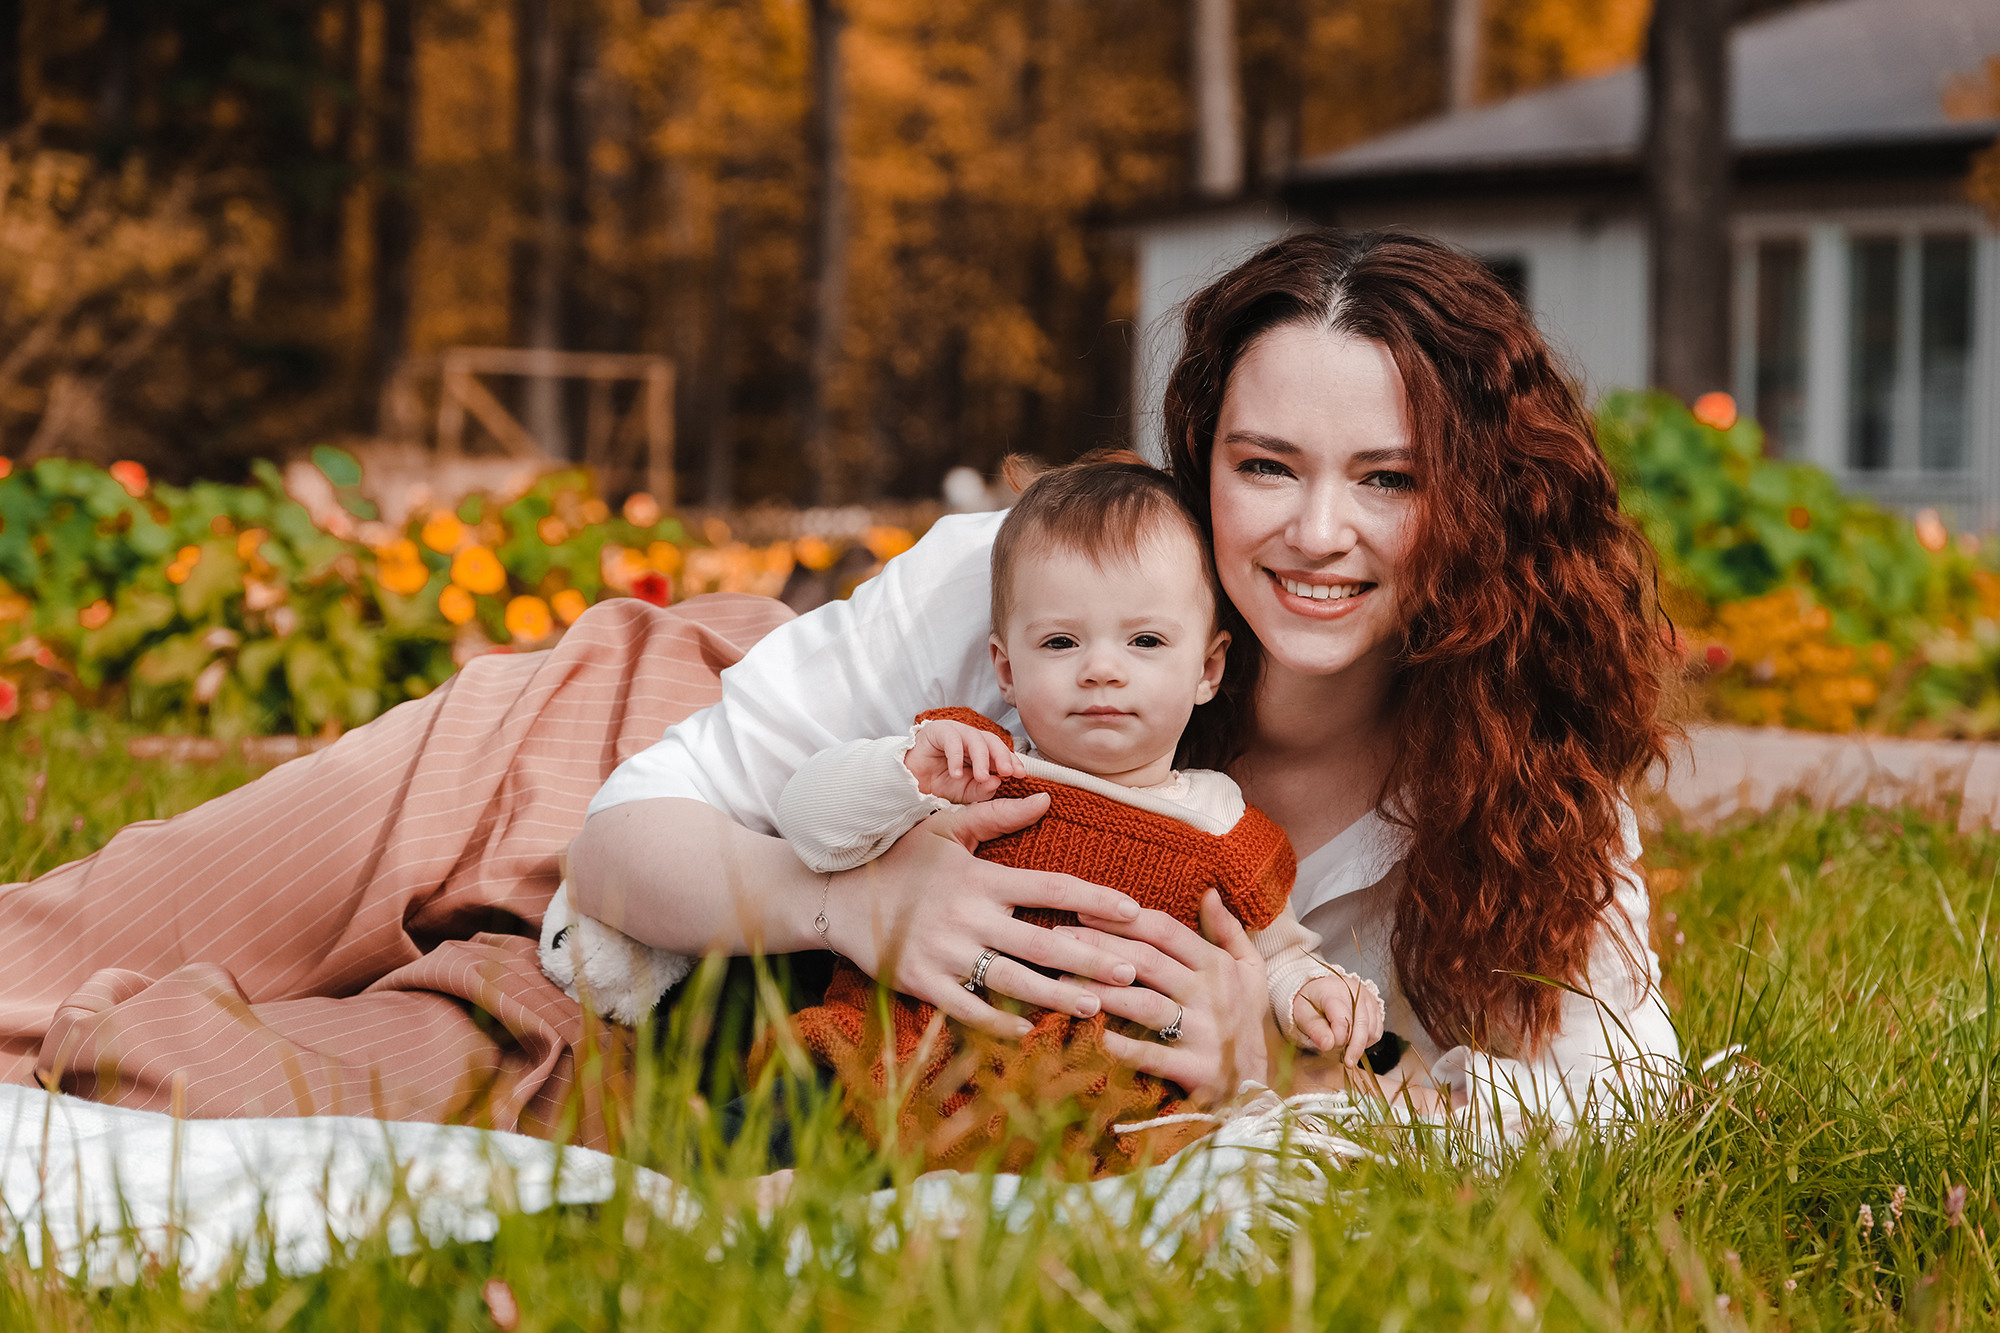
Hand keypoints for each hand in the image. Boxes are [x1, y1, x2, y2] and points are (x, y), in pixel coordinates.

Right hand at [820, 796, 1141, 1038]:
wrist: (835, 894)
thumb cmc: (897, 858)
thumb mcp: (945, 829)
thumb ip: (996, 817)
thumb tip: (1047, 799)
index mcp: (980, 877)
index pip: (1050, 888)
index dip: (1095, 899)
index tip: (1134, 911)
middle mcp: (968, 915)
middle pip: (1042, 942)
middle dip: (1091, 959)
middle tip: (1132, 973)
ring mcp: (944, 952)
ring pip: (1012, 979)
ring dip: (1057, 996)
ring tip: (1093, 1006)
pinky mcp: (920, 981)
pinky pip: (968, 1007)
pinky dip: (999, 1022)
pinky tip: (1029, 1032)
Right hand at [904, 719, 1025, 803]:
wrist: (909, 784)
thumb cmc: (939, 785)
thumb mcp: (965, 793)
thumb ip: (982, 789)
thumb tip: (998, 782)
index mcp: (980, 752)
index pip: (1001, 752)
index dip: (1012, 761)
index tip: (1021, 774)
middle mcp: (970, 739)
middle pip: (992, 741)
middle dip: (1002, 756)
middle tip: (1008, 773)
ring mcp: (955, 733)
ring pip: (975, 738)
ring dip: (981, 759)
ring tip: (982, 777)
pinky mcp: (937, 731)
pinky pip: (951, 740)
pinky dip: (956, 758)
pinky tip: (956, 774)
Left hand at [1061, 890, 1273, 1107]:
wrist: (1260, 1088)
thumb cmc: (1245, 1021)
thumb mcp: (1250, 972)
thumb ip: (1229, 931)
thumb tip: (1209, 892)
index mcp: (1218, 966)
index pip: (1166, 931)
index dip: (1124, 919)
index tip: (1084, 910)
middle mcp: (1211, 995)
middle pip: (1147, 961)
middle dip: (1099, 947)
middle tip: (1057, 938)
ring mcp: (1204, 1033)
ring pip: (1143, 1004)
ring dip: (1100, 991)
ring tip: (1061, 981)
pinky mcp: (1196, 1070)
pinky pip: (1151, 1055)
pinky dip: (1120, 1046)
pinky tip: (1090, 1034)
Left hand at [1292, 971, 1384, 1065]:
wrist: (1320, 990)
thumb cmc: (1311, 1003)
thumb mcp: (1304, 1015)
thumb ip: (1315, 1030)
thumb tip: (1328, 1045)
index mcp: (1332, 991)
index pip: (1342, 1017)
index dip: (1338, 1037)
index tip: (1330, 1048)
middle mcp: (1354, 992)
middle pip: (1361, 1023)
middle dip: (1355, 1047)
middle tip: (1348, 1063)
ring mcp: (1367, 998)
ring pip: (1372, 1028)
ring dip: (1361, 1044)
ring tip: (1345, 1048)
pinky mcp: (1375, 1007)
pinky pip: (1377, 1029)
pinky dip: (1368, 1040)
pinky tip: (1355, 1042)